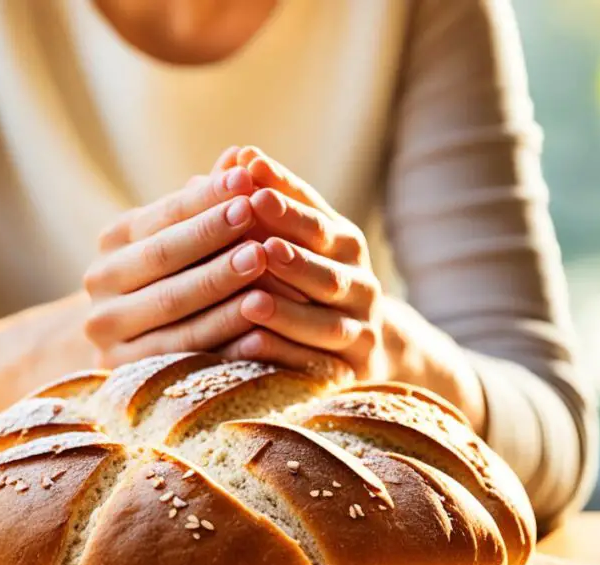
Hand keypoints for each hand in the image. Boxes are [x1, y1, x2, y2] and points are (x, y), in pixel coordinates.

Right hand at [83, 168, 273, 367]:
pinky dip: (220, 335)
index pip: (162, 215)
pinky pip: (179, 351)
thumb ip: (211, 201)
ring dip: (218, 282)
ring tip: (262, 261)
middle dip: (211, 234)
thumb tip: (241, 153)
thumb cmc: (180, 276)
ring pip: (170, 304)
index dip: (205, 198)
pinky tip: (257, 321)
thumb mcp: (189, 236)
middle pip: (161, 256)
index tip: (247, 179)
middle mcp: (101, 282)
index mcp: (114, 241)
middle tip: (256, 214)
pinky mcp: (125, 370)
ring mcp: (108, 329)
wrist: (135, 345)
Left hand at [215, 146, 384, 380]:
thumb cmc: (305, 280)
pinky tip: (251, 347)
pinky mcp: (349, 373)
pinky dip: (284, 356)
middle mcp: (359, 282)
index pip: (314, 212)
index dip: (283, 190)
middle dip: (292, 250)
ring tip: (251, 300)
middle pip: (327, 266)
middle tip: (257, 240)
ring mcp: (359, 329)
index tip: (250, 168)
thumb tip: (233, 156)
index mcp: (342, 242)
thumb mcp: (289, 239)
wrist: (366, 348)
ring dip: (288, 310)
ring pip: (324, 320)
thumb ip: (262, 205)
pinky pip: (314, 366)